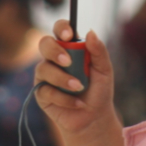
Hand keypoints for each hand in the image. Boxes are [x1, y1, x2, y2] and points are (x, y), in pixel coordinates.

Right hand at [33, 20, 117, 137]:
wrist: (94, 118)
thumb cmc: (98, 91)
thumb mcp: (104, 71)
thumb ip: (98, 51)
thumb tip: (90, 32)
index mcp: (70, 48)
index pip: (60, 29)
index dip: (61, 28)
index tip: (69, 34)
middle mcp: (54, 58)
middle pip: (44, 43)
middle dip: (54, 51)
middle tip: (68, 62)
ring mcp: (45, 75)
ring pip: (44, 68)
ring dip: (62, 79)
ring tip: (79, 88)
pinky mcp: (41, 93)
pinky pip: (46, 90)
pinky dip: (64, 98)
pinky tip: (76, 103)